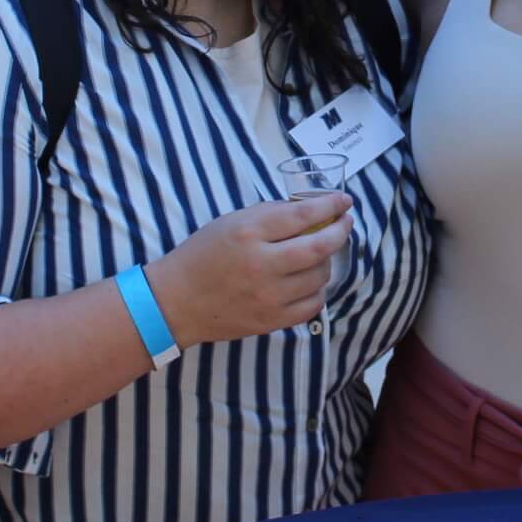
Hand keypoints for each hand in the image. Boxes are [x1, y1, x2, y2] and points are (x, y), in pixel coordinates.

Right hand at [146, 194, 352, 345]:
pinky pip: (312, 305)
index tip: (344, 201)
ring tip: (318, 254)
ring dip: (326, 262)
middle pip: (320, 247)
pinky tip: (309, 282)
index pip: (302, 215)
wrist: (176, 301)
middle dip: (340, 232)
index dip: (330, 205)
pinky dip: (317, 290)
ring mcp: (269, 297)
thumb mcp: (231, 222)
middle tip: (345, 223)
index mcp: (249, 233)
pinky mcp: (271, 321)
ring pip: (320, 277)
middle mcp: (262, 265)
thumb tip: (310, 210)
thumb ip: (270, 215)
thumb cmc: (202, 255)